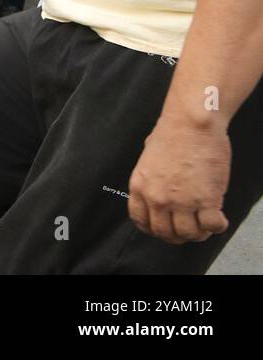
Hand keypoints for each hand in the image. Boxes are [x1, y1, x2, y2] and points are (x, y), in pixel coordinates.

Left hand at [128, 113, 230, 243]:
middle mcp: (157, 198)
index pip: (141, 221)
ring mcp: (181, 201)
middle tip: (190, 229)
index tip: (165, 228)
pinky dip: (217, 227)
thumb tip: (159, 185)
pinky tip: (219, 219)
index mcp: (139, 186)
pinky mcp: (205, 200)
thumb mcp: (148, 158)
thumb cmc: (172, 133)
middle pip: (165, 232)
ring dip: (199, 233)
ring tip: (205, 224)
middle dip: (178, 235)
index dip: (154, 229)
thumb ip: (151, 177)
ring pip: (188, 234)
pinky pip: (211, 226)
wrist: (190, 123)